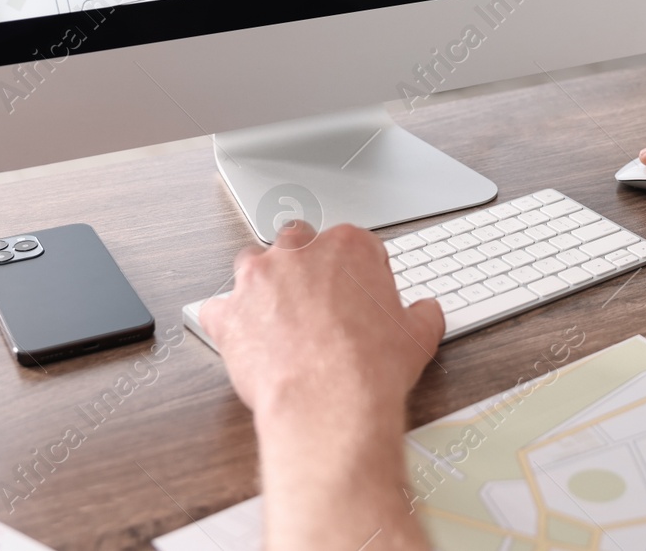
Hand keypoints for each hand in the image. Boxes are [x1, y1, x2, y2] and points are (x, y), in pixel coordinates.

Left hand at [200, 221, 440, 550]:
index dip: (359, 272)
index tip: (361, 297)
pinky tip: (245, 341)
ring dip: (264, 286)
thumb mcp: (419, 335)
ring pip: (253, 264)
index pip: (354, 244)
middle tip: (319, 303)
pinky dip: (229, 322)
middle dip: (306, 266)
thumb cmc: (370, 367)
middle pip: (298, 241)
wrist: (329, 404)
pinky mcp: (229, 313)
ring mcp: (258, 279)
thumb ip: (422, 313)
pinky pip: (219, 309)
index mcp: (348, 246)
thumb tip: (425, 312)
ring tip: (280, 320)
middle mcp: (299, 252)